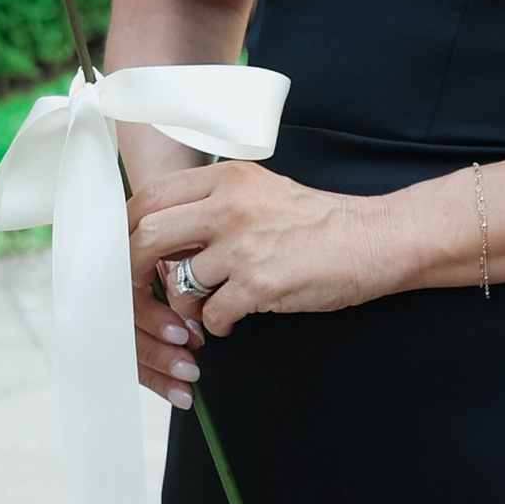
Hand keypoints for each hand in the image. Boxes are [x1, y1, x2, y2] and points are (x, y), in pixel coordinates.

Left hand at [128, 162, 404, 381]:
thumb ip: (217, 203)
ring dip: (183, 305)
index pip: (151, 196)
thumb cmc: (322, 221)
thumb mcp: (264, 192)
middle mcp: (230, 205)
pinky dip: (215, 326)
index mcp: (229, 177)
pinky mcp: (259, 284)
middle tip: (145, 289)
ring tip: (202, 310)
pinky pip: (211, 315)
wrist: (376, 239)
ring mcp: (243, 246)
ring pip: (178, 281)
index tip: (131, 250)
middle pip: (148, 235)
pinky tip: (232, 322)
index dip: (129, 228)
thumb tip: (171, 233)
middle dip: (137, 270)